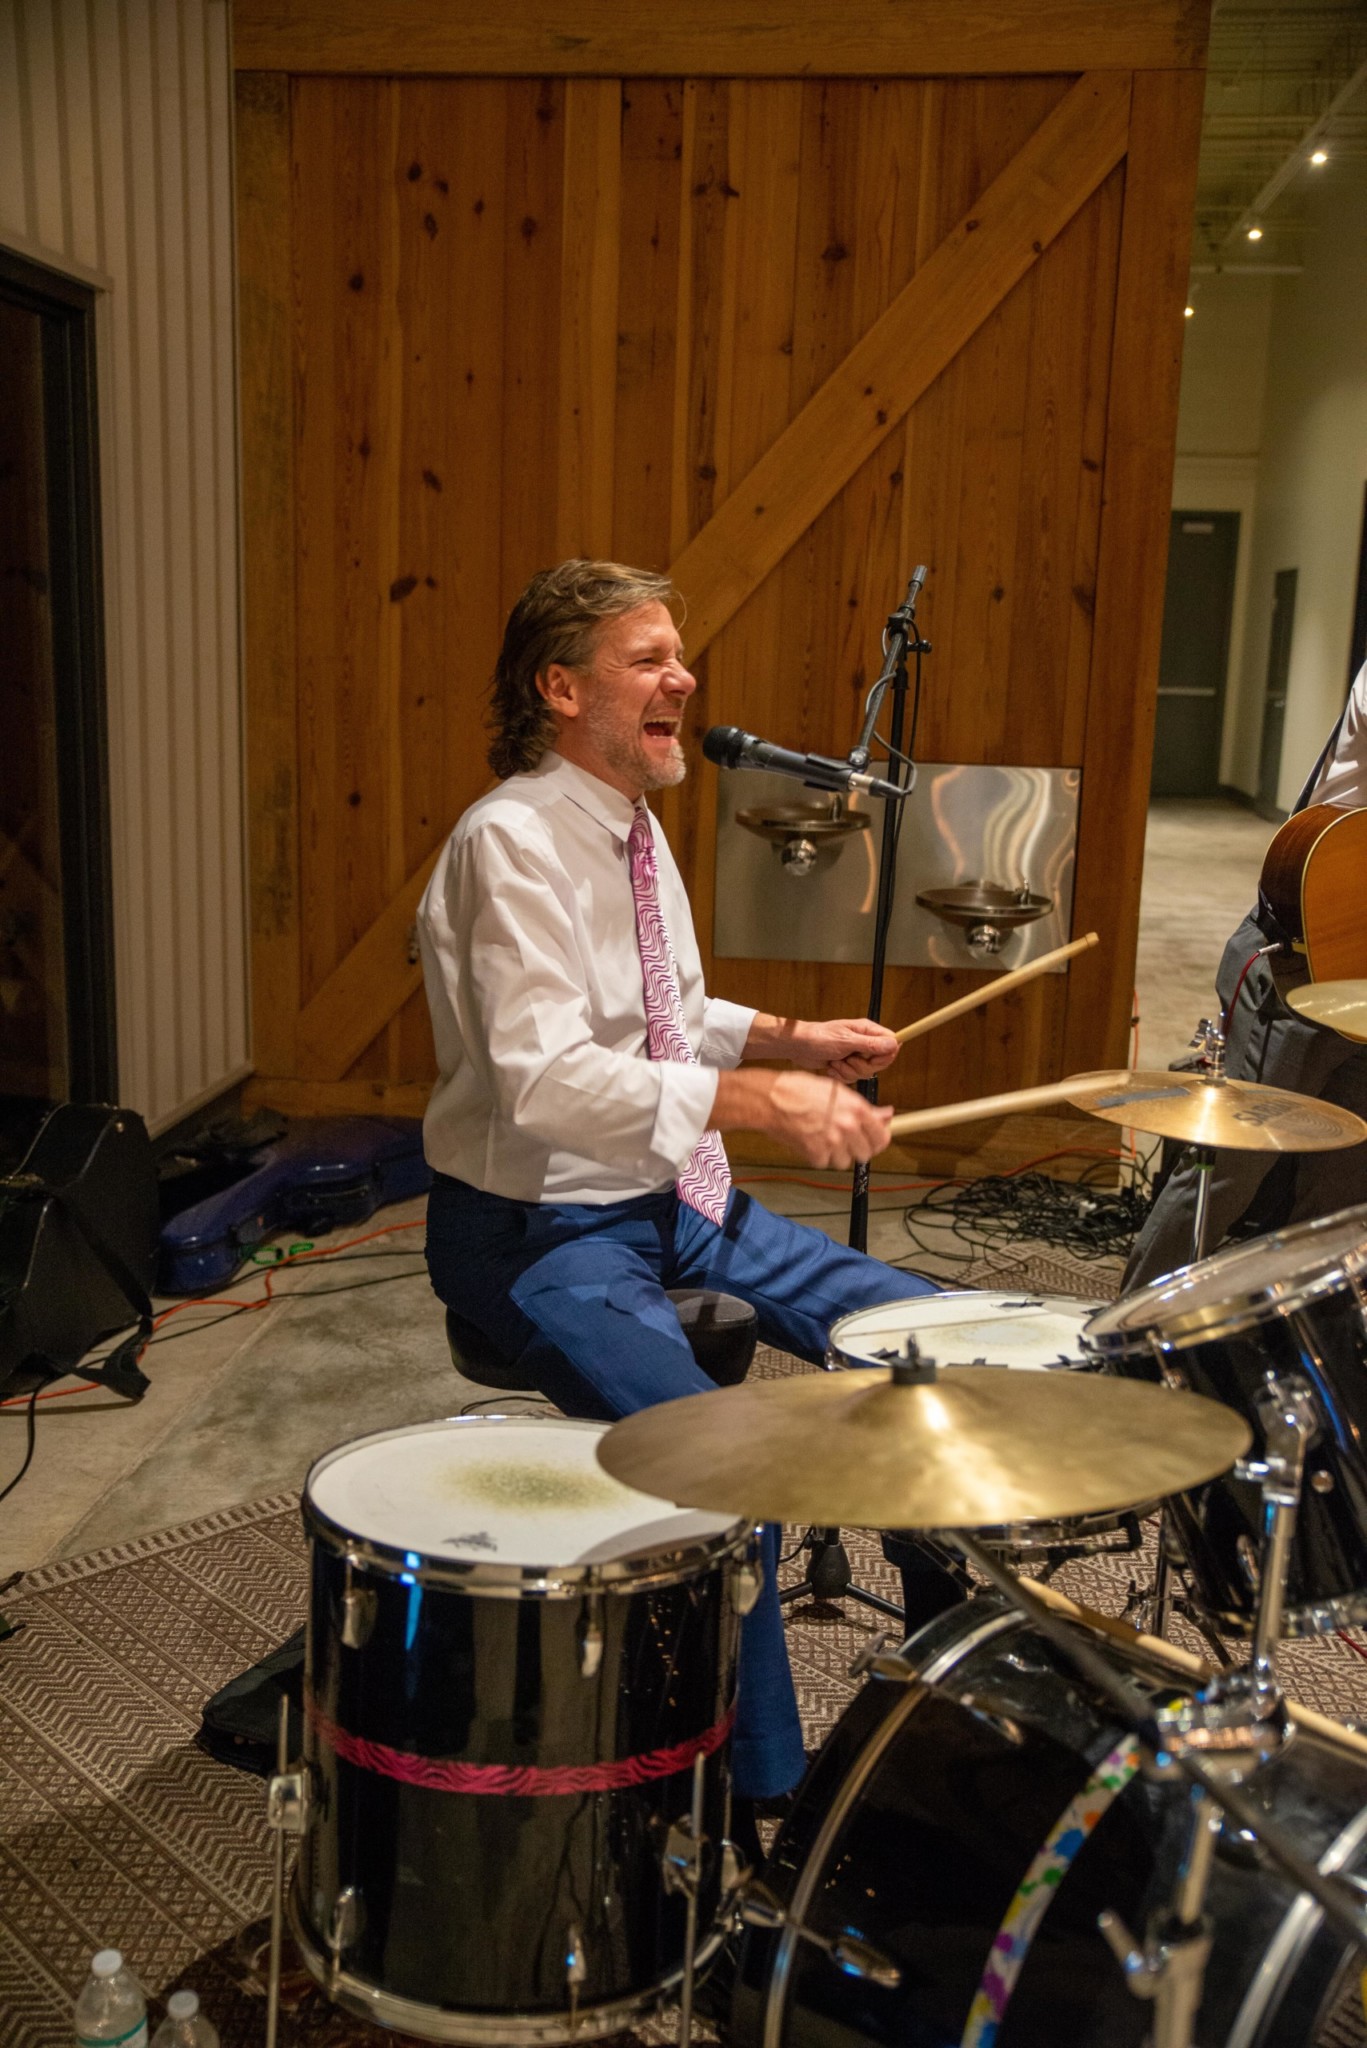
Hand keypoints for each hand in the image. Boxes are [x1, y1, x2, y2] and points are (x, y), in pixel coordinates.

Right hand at [761, 1071, 894, 1168]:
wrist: (771, 1098)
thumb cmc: (799, 1089)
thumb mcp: (837, 1091)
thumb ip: (864, 1108)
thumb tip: (887, 1115)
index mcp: (857, 1109)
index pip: (881, 1137)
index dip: (878, 1141)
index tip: (873, 1141)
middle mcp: (848, 1126)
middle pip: (865, 1154)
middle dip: (856, 1149)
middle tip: (844, 1139)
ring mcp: (832, 1142)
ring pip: (844, 1161)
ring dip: (836, 1153)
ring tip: (822, 1136)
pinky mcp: (815, 1154)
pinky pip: (824, 1162)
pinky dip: (817, 1155)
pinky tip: (809, 1139)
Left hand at [791, 1017, 899, 1081]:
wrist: (799, 1047)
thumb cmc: (819, 1038)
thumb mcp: (846, 1041)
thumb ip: (870, 1044)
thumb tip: (894, 1044)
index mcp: (867, 1030)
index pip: (891, 1043)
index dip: (886, 1055)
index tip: (873, 1060)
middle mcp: (864, 1042)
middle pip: (880, 1062)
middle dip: (863, 1067)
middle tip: (848, 1060)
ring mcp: (856, 1054)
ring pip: (866, 1072)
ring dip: (849, 1071)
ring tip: (836, 1062)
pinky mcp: (848, 1065)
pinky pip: (854, 1077)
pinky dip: (842, 1075)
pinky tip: (832, 1067)